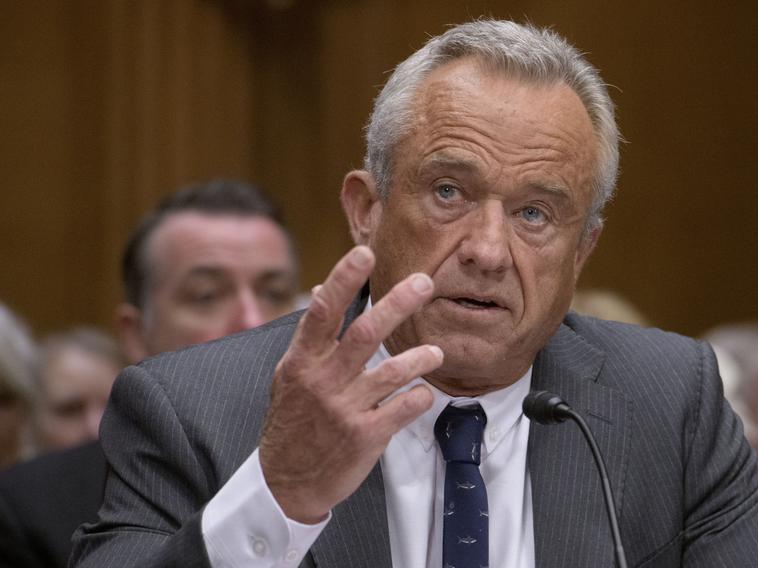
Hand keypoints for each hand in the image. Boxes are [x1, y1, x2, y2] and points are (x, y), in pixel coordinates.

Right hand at [259, 245, 441, 522]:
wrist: (287, 481)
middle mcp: (323, 381)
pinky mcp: (365, 436)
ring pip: (391, 371)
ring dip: (419, 358)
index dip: (343, 280)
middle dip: (398, 304)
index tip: (365, 253)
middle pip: (366, 333)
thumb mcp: (290, 375)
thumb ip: (310, 336)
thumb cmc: (292, 421)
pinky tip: (423, 392)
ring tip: (437, 352)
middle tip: (425, 282)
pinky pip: (403, 408)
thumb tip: (319, 289)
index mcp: (302, 361)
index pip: (323, 312)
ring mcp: (345, 409)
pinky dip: (419, 397)